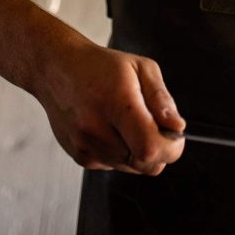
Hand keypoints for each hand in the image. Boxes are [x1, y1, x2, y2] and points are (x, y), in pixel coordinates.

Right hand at [34, 38, 185, 175]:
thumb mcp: (140, 67)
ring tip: (129, 121)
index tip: (174, 135)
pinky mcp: (80, 156)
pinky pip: (114, 166)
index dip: (171, 148)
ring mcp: (85, 146)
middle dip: (159, 150)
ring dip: (139, 151)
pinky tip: (112, 128)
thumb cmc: (100, 66)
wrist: (57, 70)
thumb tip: (177, 127)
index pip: (150, 147)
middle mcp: (97, 129)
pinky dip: (122, 153)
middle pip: (144, 164)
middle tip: (154, 125)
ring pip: (131, 168)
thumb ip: (161, 98)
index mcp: (116, 103)